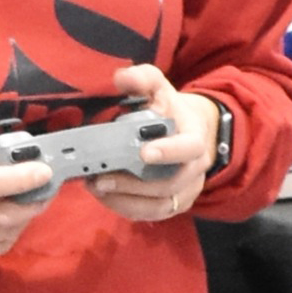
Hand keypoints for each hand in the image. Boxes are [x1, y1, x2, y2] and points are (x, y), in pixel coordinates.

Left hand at [91, 66, 217, 223]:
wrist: (189, 132)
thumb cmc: (170, 109)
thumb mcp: (159, 88)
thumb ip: (143, 79)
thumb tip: (121, 78)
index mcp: (195, 137)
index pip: (189, 148)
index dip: (169, 152)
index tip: (143, 153)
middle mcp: (195, 169)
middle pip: (170, 184)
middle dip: (133, 184)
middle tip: (100, 178)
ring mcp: (186, 190)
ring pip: (159, 205)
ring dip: (125, 200)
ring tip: (96, 187)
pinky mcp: (174, 205)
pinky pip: (151, 214)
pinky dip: (126, 208)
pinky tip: (105, 197)